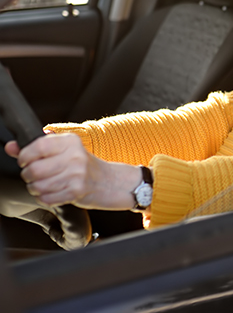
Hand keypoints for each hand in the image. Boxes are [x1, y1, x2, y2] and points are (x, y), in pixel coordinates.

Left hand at [4, 134, 141, 209]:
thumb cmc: (87, 166)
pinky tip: (53, 193)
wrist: (112, 182)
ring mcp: (77, 174)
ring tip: (45, 186)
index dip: (24, 157)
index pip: (36, 147)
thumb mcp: (66, 151)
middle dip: (28, 176)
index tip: (26, 161)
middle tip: (35, 176)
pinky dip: (45, 198)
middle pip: (34, 169)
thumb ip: (37, 148)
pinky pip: (47, 198)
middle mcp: (74, 156)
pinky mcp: (76, 191)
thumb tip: (11, 147)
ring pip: (38, 186)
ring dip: (36, 189)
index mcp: (70, 142)